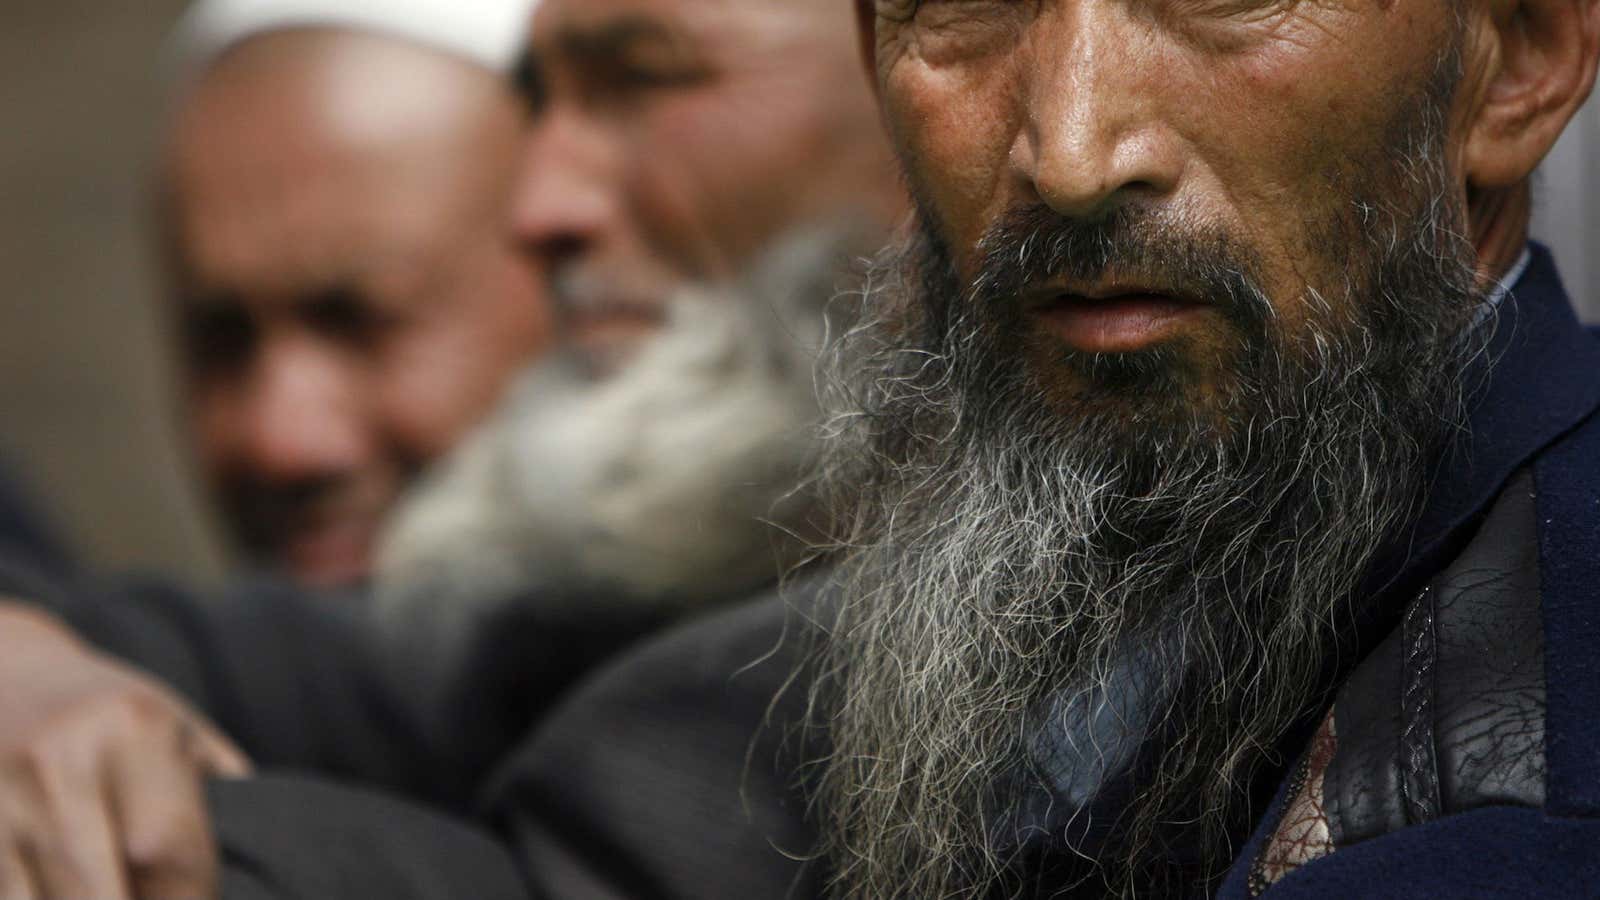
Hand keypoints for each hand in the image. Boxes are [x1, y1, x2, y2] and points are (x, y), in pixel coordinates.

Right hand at [0, 602, 250, 898]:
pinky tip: (67, 893)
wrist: (6, 672)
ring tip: (122, 893)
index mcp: (134, 729)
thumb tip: (260, 868)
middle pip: (102, 886)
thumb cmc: (117, 715)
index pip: (165, 847)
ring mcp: (0, 796)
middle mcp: (61, 761)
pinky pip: (6, 892)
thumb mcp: (180, 731)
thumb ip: (220, 793)